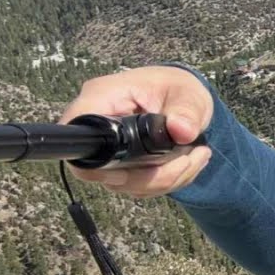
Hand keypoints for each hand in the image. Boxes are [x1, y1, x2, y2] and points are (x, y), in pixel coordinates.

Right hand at [59, 66, 214, 197]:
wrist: (184, 97)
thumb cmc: (177, 88)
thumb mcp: (188, 94)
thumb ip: (186, 111)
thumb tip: (182, 130)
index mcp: (104, 98)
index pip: (79, 135)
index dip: (96, 163)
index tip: (130, 172)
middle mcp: (99, 125)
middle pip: (103, 170)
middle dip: (152, 176)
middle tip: (187, 160)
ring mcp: (109, 148)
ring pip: (124, 184)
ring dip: (164, 180)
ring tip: (195, 157)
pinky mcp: (121, 164)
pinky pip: (137, 186)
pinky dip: (166, 181)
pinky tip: (187, 163)